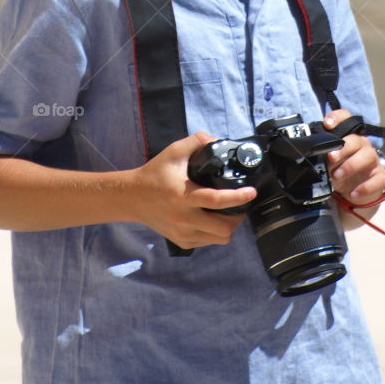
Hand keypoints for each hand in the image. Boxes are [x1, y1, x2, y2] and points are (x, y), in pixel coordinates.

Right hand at [130, 131, 257, 249]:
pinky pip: (209, 242)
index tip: (251, 192)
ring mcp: (183, 233)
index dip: (238, 197)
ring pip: (219, 239)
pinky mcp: (181, 241)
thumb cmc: (155, 173)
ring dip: (229, 227)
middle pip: (223, 227)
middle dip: (238, 216)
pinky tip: (214, 220)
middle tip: (241, 204)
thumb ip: (197, 142)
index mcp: (184, 196)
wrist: (132, 197)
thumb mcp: (174, 152)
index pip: (217, 200)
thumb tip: (218, 141)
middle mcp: (184, 218)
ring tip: (230, 213)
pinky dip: (216, 233)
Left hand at [322, 108, 384, 205]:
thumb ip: (322, 155)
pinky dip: (365, 187)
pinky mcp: (380, 177)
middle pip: (356, 139)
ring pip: (368, 155)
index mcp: (348, 137)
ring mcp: (373, 161)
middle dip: (343, 147)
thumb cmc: (339, 171)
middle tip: (330, 157)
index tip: (327, 124)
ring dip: (351, 165)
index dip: (338, 118)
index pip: (346, 119)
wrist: (354, 193)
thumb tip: (309, 154)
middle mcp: (362, 146)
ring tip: (337, 176)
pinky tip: (352, 193)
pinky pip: (378, 179)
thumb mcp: (328, 163)